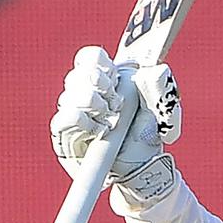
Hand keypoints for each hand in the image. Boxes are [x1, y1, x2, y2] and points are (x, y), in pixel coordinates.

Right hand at [50, 46, 181, 184]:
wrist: (139, 165)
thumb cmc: (146, 135)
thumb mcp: (159, 108)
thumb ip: (158, 86)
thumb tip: (156, 70)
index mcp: (106, 80)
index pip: (90, 57)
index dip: (99, 62)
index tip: (113, 75)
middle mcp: (85, 92)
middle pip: (79, 73)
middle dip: (102, 85)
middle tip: (118, 103)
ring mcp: (72, 111)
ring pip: (73, 94)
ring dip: (97, 106)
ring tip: (112, 121)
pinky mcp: (63, 133)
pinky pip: (67, 117)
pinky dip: (86, 121)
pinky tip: (100, 131)